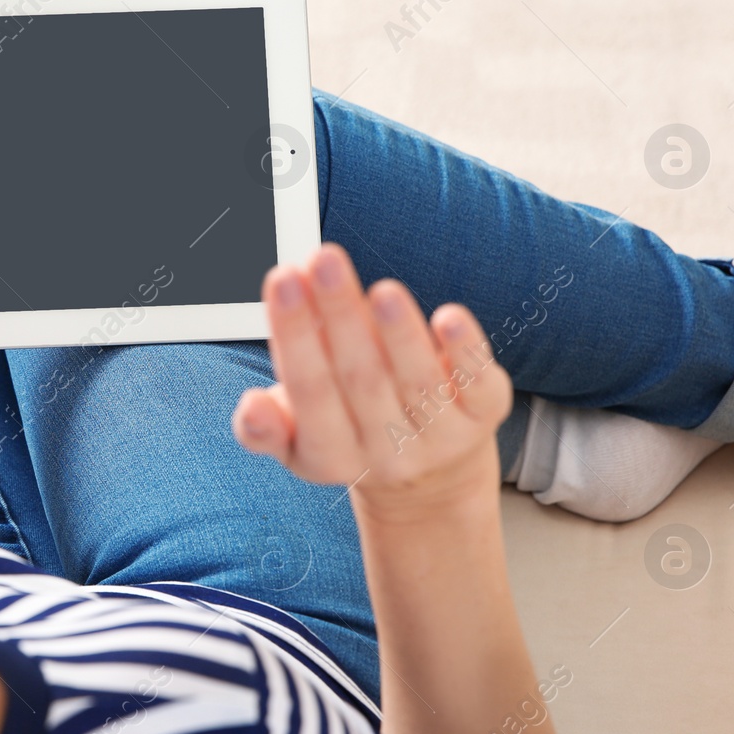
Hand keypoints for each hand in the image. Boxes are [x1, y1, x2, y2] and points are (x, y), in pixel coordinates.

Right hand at [232, 243, 511, 506]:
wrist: (425, 473)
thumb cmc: (347, 427)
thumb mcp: (297, 437)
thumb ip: (265, 426)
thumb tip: (250, 407)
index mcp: (329, 455)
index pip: (309, 395)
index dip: (295, 336)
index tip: (283, 279)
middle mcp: (385, 453)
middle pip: (361, 382)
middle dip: (339, 317)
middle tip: (323, 260)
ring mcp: (437, 437)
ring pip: (418, 384)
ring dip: (400, 335)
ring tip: (382, 289)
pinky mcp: (483, 418)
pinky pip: (479, 387)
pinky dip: (466, 352)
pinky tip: (450, 317)